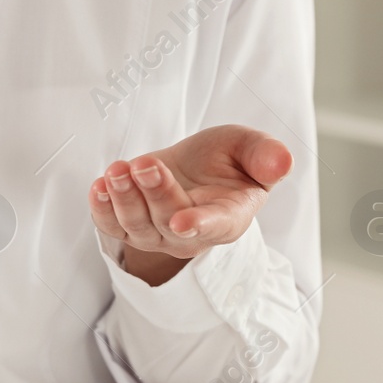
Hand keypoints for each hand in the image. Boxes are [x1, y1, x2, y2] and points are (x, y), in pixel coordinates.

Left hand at [88, 125, 292, 285]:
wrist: (192, 169)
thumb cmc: (225, 160)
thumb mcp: (248, 147)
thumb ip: (264, 155)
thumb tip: (283, 161)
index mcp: (228, 218)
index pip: (214, 227)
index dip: (199, 225)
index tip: (182, 222)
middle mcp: (190, 234)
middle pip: (167, 220)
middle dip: (154, 192)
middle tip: (143, 164)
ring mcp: (157, 235)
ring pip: (136, 225)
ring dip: (124, 197)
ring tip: (117, 170)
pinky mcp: (128, 228)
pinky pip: (111, 225)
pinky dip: (101, 209)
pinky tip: (99, 186)